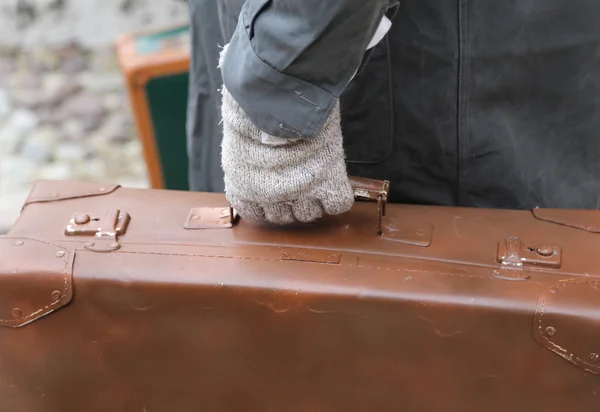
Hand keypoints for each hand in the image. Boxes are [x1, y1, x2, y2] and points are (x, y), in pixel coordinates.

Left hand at [219, 45, 353, 224]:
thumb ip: (253, 160)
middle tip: (298, 177)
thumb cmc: (253, 106)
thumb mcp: (243, 139)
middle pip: (286, 218)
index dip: (269, 205)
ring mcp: (298, 192)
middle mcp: (268, 197)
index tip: (276, 189)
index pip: (258, 216)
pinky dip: (338, 195)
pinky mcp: (326, 182)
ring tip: (314, 173)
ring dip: (313, 198)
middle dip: (292, 200)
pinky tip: (333, 179)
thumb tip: (264, 154)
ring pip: (309, 214)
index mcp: (242, 188)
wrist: (276, 93)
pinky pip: (337, 204)